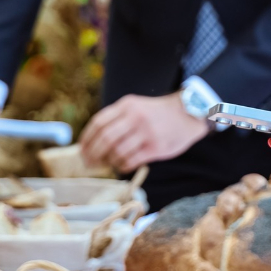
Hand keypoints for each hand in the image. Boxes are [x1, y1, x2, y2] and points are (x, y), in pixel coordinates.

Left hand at [80, 92, 207, 173]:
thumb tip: (93, 141)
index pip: (99, 122)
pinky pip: (131, 161)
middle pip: (105, 139)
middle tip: (89, 163)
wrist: (188, 114)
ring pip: (117, 152)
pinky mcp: (155, 147)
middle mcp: (135, 117)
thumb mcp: (136, 106)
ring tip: (108, 164)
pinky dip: (122, 166)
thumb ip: (117, 118)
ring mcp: (146, 132)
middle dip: (93, 154)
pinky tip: (122, 166)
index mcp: (127, 105)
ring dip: (108, 161)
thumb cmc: (157, 114)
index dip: (87, 139)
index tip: (82, 149)